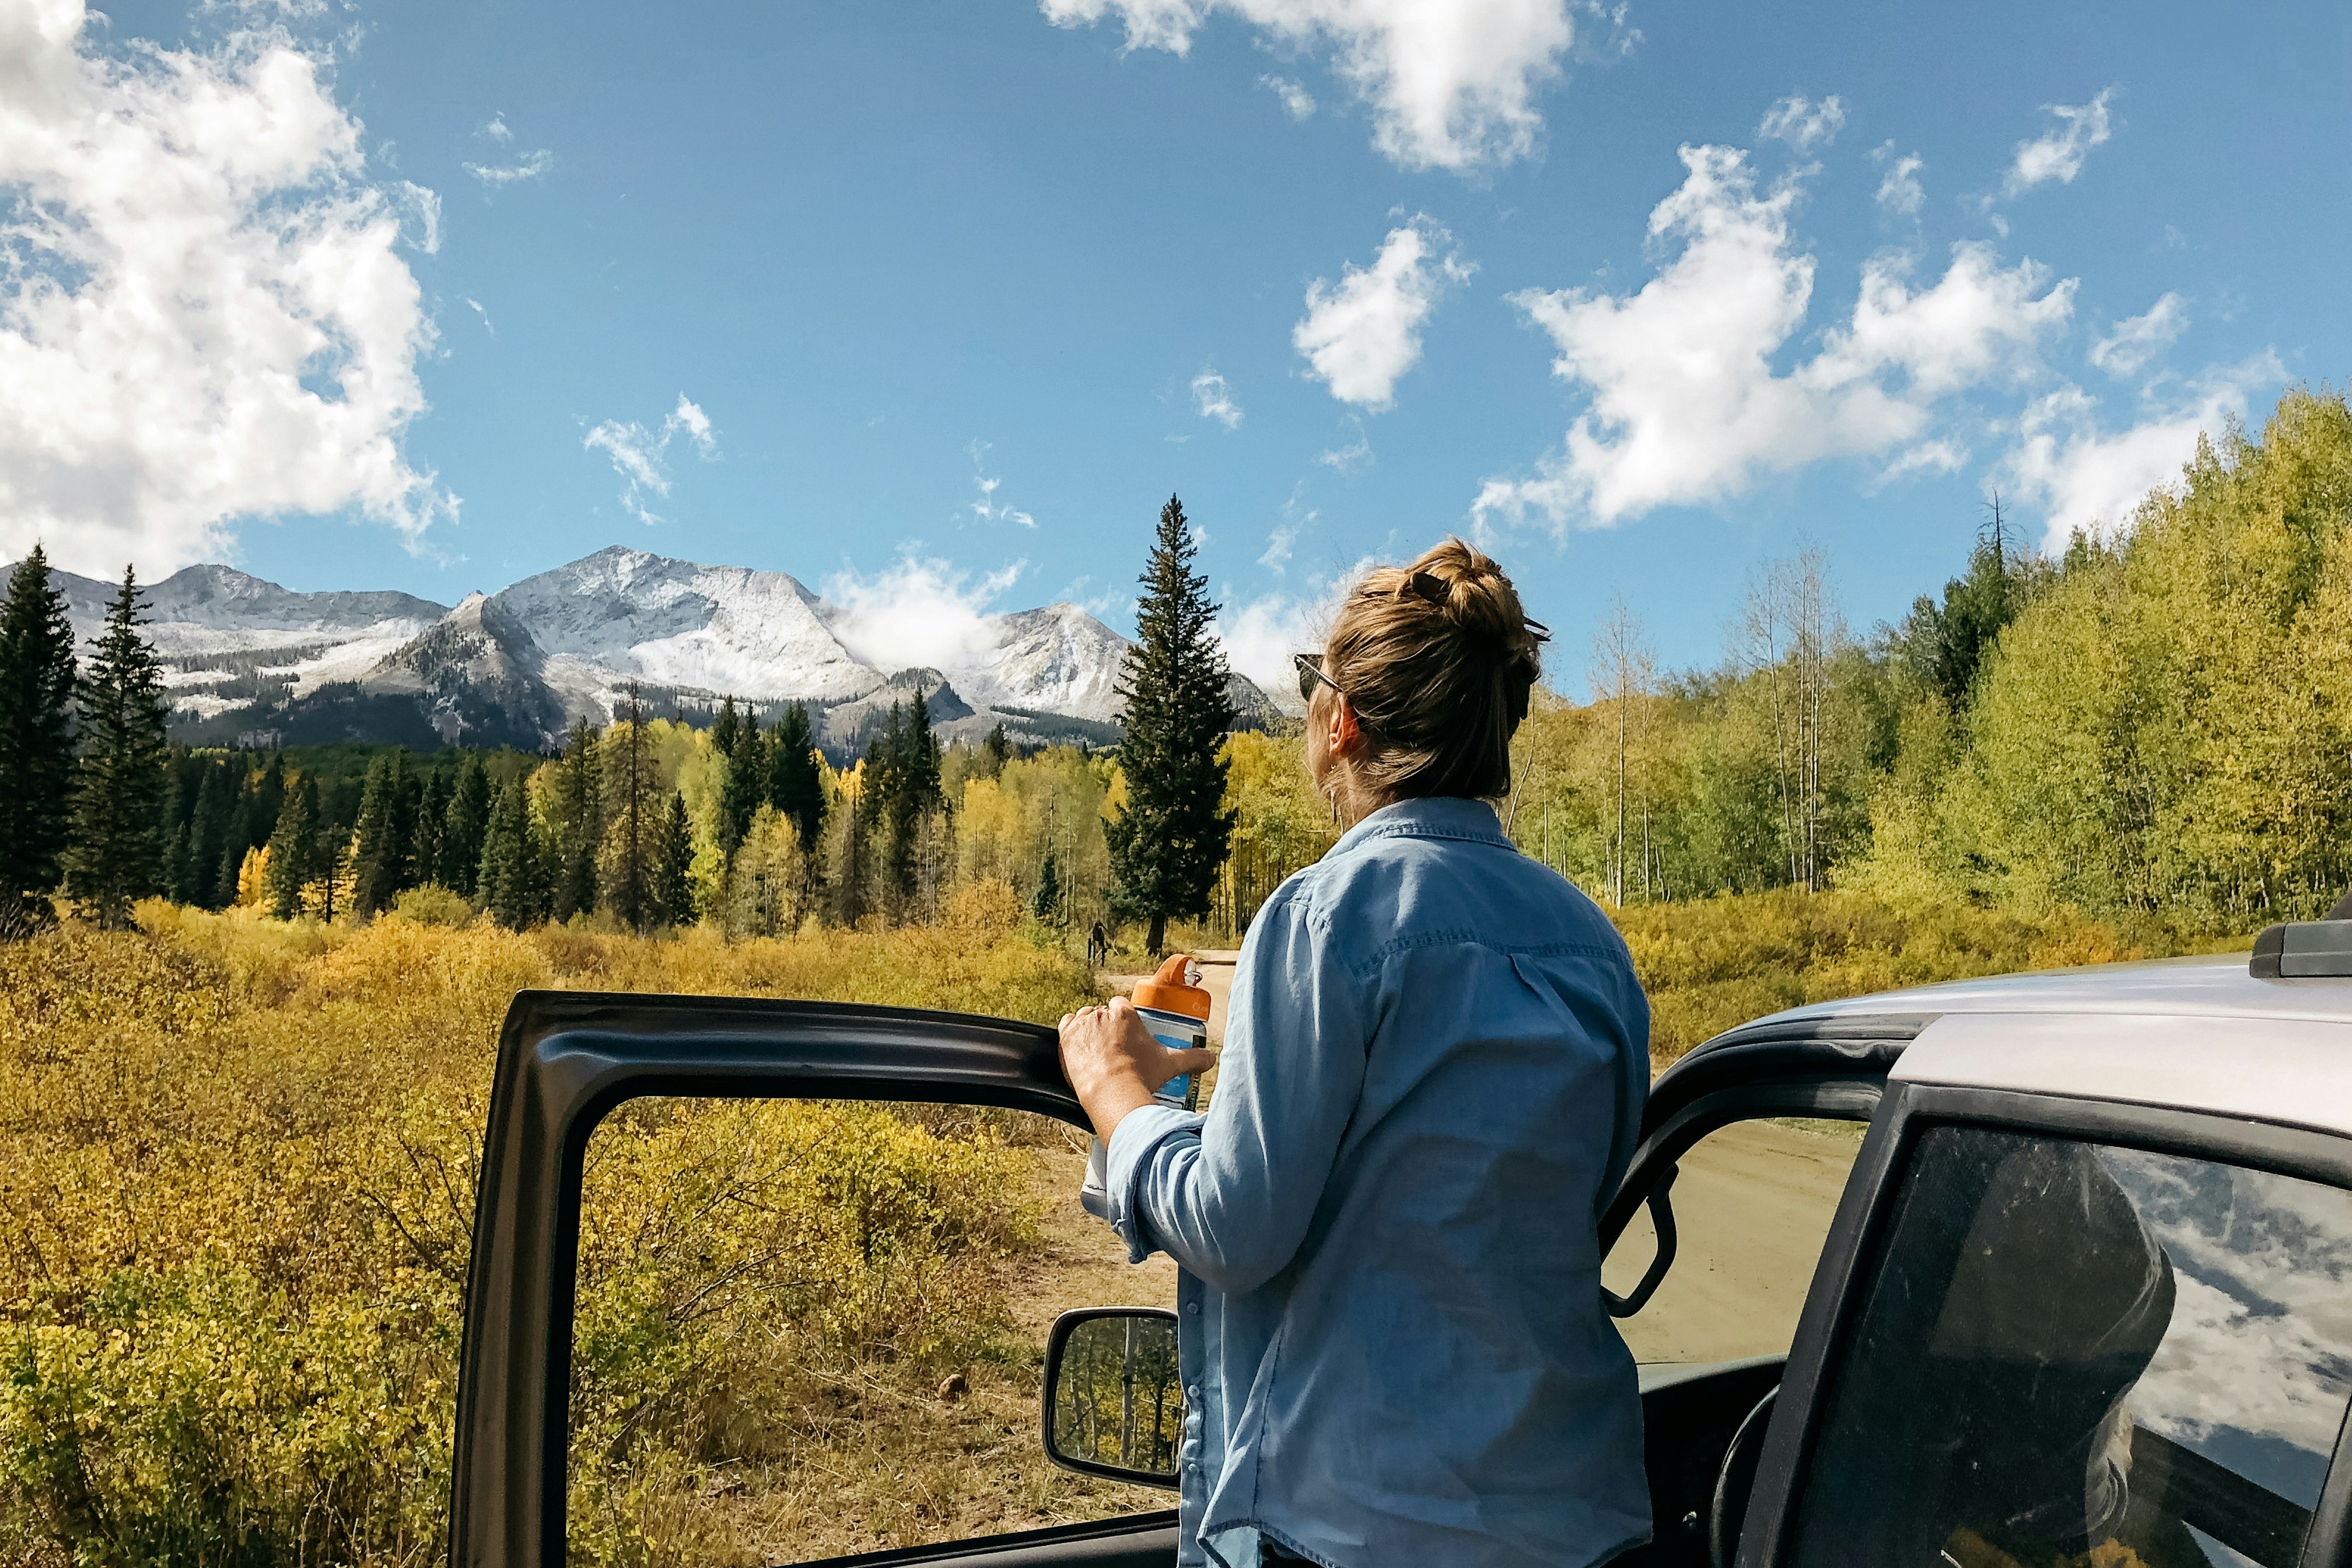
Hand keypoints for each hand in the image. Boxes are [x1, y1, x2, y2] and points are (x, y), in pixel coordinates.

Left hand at [1057, 997, 1216, 1141]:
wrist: (1111, 1092)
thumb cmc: (1140, 1076)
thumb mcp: (1170, 1065)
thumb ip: (1192, 1058)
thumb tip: (1211, 1059)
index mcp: (1126, 1013)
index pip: (1121, 1005)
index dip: (1123, 1017)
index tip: (1126, 1033)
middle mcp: (1102, 1013)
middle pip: (1103, 1012)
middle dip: (1107, 1026)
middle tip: (1114, 1047)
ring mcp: (1083, 1024)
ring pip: (1085, 1017)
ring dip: (1089, 1028)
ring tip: (1096, 1048)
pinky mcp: (1067, 1036)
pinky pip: (1065, 1023)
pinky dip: (1070, 1030)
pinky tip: (1077, 1043)